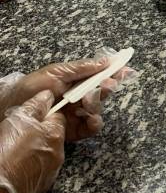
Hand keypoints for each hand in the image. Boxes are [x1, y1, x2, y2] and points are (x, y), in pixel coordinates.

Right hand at [0, 90, 65, 192]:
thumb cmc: (6, 153)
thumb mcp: (18, 119)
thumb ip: (36, 105)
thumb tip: (47, 96)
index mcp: (55, 134)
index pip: (58, 116)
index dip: (44, 114)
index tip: (31, 117)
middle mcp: (58, 152)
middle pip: (53, 135)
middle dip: (39, 132)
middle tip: (19, 134)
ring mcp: (52, 170)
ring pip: (47, 152)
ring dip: (36, 149)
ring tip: (16, 150)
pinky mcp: (44, 184)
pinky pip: (41, 168)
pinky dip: (33, 165)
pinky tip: (18, 164)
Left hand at [3, 56, 132, 141]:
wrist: (10, 110)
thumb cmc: (30, 88)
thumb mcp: (56, 72)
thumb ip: (82, 67)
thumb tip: (106, 61)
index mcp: (74, 80)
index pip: (99, 75)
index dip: (114, 72)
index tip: (126, 68)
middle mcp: (77, 97)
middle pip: (102, 92)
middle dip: (107, 87)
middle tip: (108, 84)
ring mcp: (76, 114)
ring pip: (99, 109)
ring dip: (98, 104)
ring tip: (87, 101)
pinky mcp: (73, 131)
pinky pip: (91, 128)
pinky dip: (94, 123)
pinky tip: (91, 118)